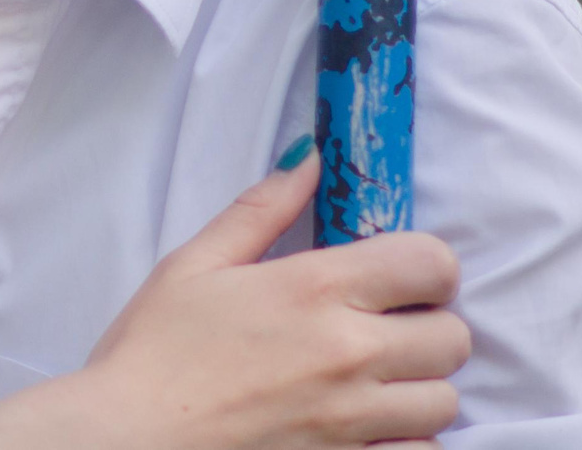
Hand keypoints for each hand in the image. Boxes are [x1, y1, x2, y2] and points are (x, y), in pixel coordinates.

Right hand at [73, 148, 468, 448]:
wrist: (128, 440)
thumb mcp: (193, 264)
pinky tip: (365, 428)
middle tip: (381, 332)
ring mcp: (356, 419)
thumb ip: (261, 210)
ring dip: (418, 390)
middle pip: (453, 337)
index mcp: (314, 289)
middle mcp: (350, 352)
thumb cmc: (152, 351)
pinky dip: (407, 441)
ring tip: (372, 385)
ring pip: (446, 401)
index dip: (424, 266)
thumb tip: (310, 160)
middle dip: (426, 328)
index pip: (432, 263)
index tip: (397, 278)